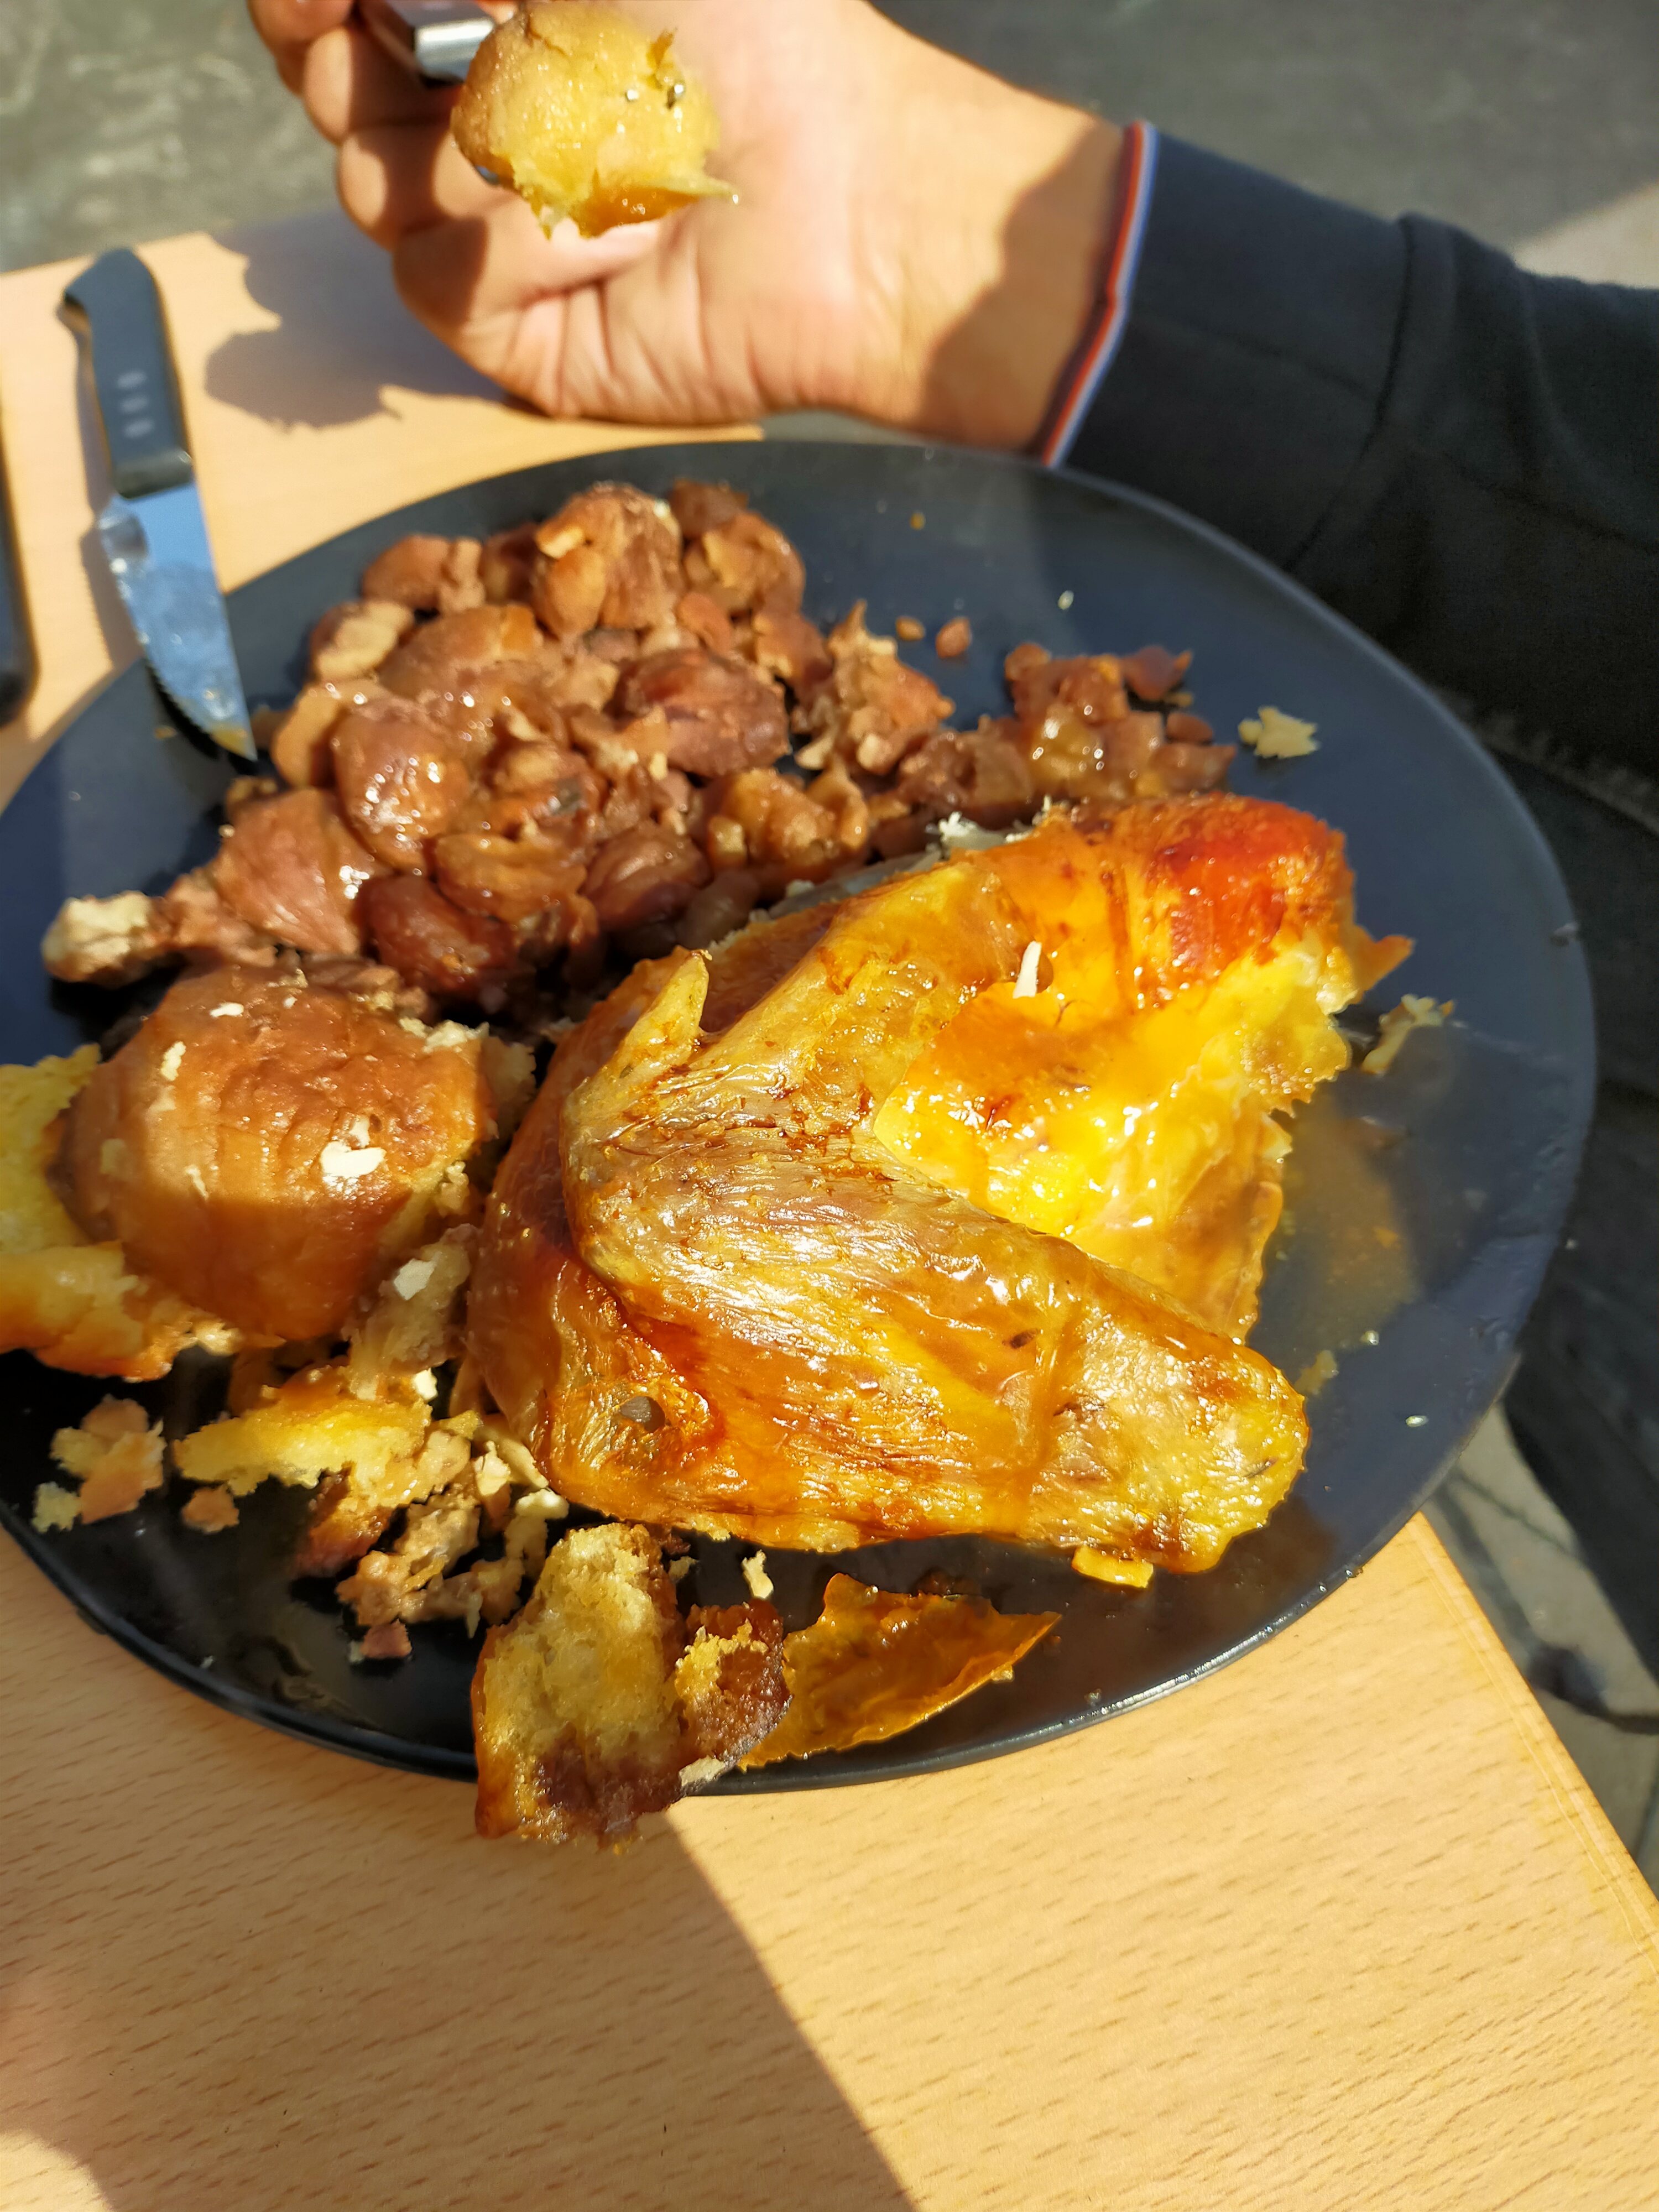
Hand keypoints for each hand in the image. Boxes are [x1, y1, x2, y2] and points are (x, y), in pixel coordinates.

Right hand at [247, 0, 1120, 446]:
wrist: (847, 195)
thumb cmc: (756, 49)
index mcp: (482, 35)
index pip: (329, 19)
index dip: (305, 3)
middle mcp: (469, 141)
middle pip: (328, 98)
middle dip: (364, 61)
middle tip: (477, 47)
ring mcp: (485, 245)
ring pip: (371, 186)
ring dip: (487, 151)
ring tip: (610, 150)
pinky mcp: (511, 338)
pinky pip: (438, 277)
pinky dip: (524, 249)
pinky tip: (621, 242)